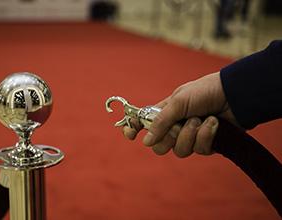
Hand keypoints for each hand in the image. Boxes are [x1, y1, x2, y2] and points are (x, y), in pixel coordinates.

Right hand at [123, 72, 237, 157]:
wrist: (234, 95)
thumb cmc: (203, 92)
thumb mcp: (178, 102)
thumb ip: (160, 122)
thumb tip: (145, 142)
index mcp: (164, 113)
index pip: (143, 124)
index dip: (134, 130)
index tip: (130, 135)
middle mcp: (174, 126)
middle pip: (160, 146)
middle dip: (170, 137)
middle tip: (179, 125)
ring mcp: (190, 136)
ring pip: (180, 151)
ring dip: (190, 134)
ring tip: (200, 119)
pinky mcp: (206, 144)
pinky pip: (199, 150)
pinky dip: (206, 136)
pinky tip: (213, 123)